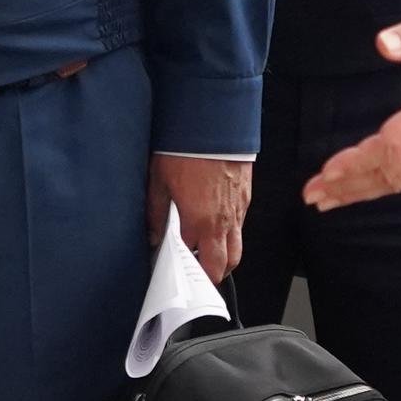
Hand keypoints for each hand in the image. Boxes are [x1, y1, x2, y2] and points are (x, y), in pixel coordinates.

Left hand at [147, 156, 249, 281]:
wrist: (213, 124)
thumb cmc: (185, 150)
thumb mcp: (159, 181)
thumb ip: (156, 212)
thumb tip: (154, 235)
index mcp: (200, 222)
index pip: (200, 263)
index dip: (190, 272)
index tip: (181, 276)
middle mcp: (224, 222)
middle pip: (226, 264)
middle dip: (213, 274)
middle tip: (198, 274)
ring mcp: (239, 210)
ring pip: (237, 247)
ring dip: (224, 255)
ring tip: (206, 253)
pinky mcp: (246, 197)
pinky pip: (241, 226)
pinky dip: (231, 233)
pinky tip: (214, 225)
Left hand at [305, 4, 400, 209]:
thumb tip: (383, 42)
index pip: (397, 144)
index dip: (361, 160)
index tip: (328, 168)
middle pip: (394, 171)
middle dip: (351, 183)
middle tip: (310, 193)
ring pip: (399, 180)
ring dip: (359, 192)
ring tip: (320, 199)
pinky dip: (376, 188)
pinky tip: (351, 192)